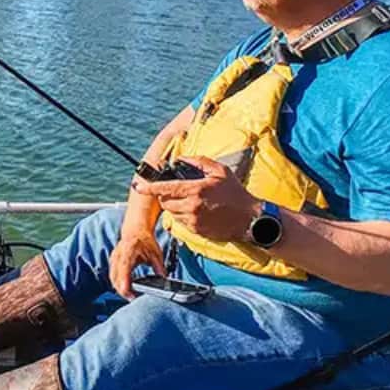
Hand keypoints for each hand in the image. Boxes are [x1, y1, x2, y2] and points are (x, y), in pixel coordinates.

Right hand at [108, 225, 165, 298]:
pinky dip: (118, 283)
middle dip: (122, 290)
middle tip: (134, 298)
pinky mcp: (113, 262)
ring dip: (119, 288)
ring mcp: (114, 258)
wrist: (136, 229)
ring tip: (131, 295)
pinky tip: (126, 288)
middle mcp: (119, 255)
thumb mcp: (156, 254)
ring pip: (113, 278)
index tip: (129, 293)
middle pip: (116, 277)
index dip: (125, 283)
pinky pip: (113, 275)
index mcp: (129, 251)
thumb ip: (159, 268)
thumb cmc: (145, 240)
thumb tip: (164, 280)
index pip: (124, 269)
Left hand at [132, 157, 261, 243]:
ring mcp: (193, 221)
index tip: (139, 185)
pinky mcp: (197, 232)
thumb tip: (180, 158)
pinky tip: (198, 211)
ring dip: (175, 206)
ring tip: (190, 200)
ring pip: (172, 213)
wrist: (250, 219)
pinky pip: (181, 223)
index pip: (165, 188)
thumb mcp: (220, 171)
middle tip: (176, 190)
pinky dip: (184, 216)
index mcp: (196, 190)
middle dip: (165, 195)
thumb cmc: (236, 193)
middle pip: (165, 202)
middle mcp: (192, 207)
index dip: (149, 187)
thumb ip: (198, 162)